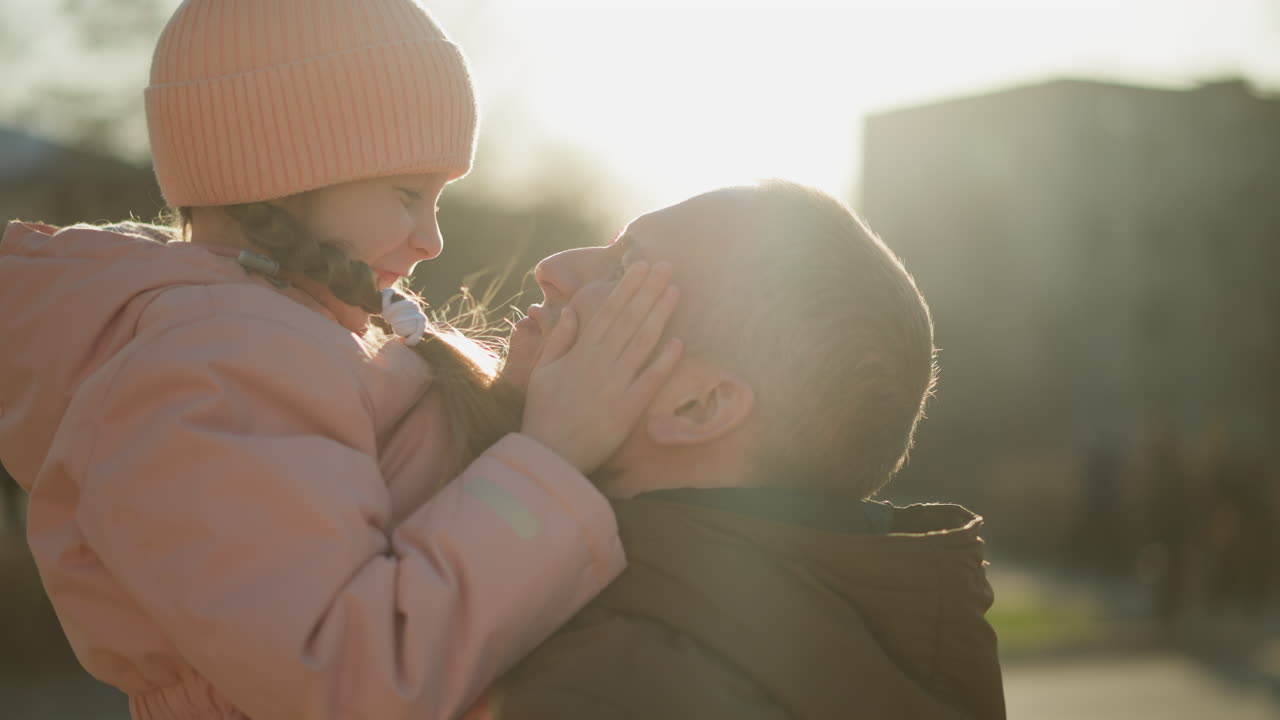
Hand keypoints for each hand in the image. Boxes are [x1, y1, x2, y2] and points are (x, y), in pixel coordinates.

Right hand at [520, 262, 682, 473]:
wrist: (549, 454)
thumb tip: (570, 311)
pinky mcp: (629, 408)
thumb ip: (558, 339)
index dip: (626, 288)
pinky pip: (650, 379)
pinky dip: (664, 360)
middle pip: (629, 319)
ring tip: (674, 290)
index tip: (640, 266)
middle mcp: (600, 363)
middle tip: (665, 266)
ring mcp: (616, 384)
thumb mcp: (542, 371)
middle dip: (648, 290)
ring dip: (659, 314)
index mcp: (580, 352)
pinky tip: (679, 340)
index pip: (607, 311)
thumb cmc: (543, 412)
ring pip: (642, 342)